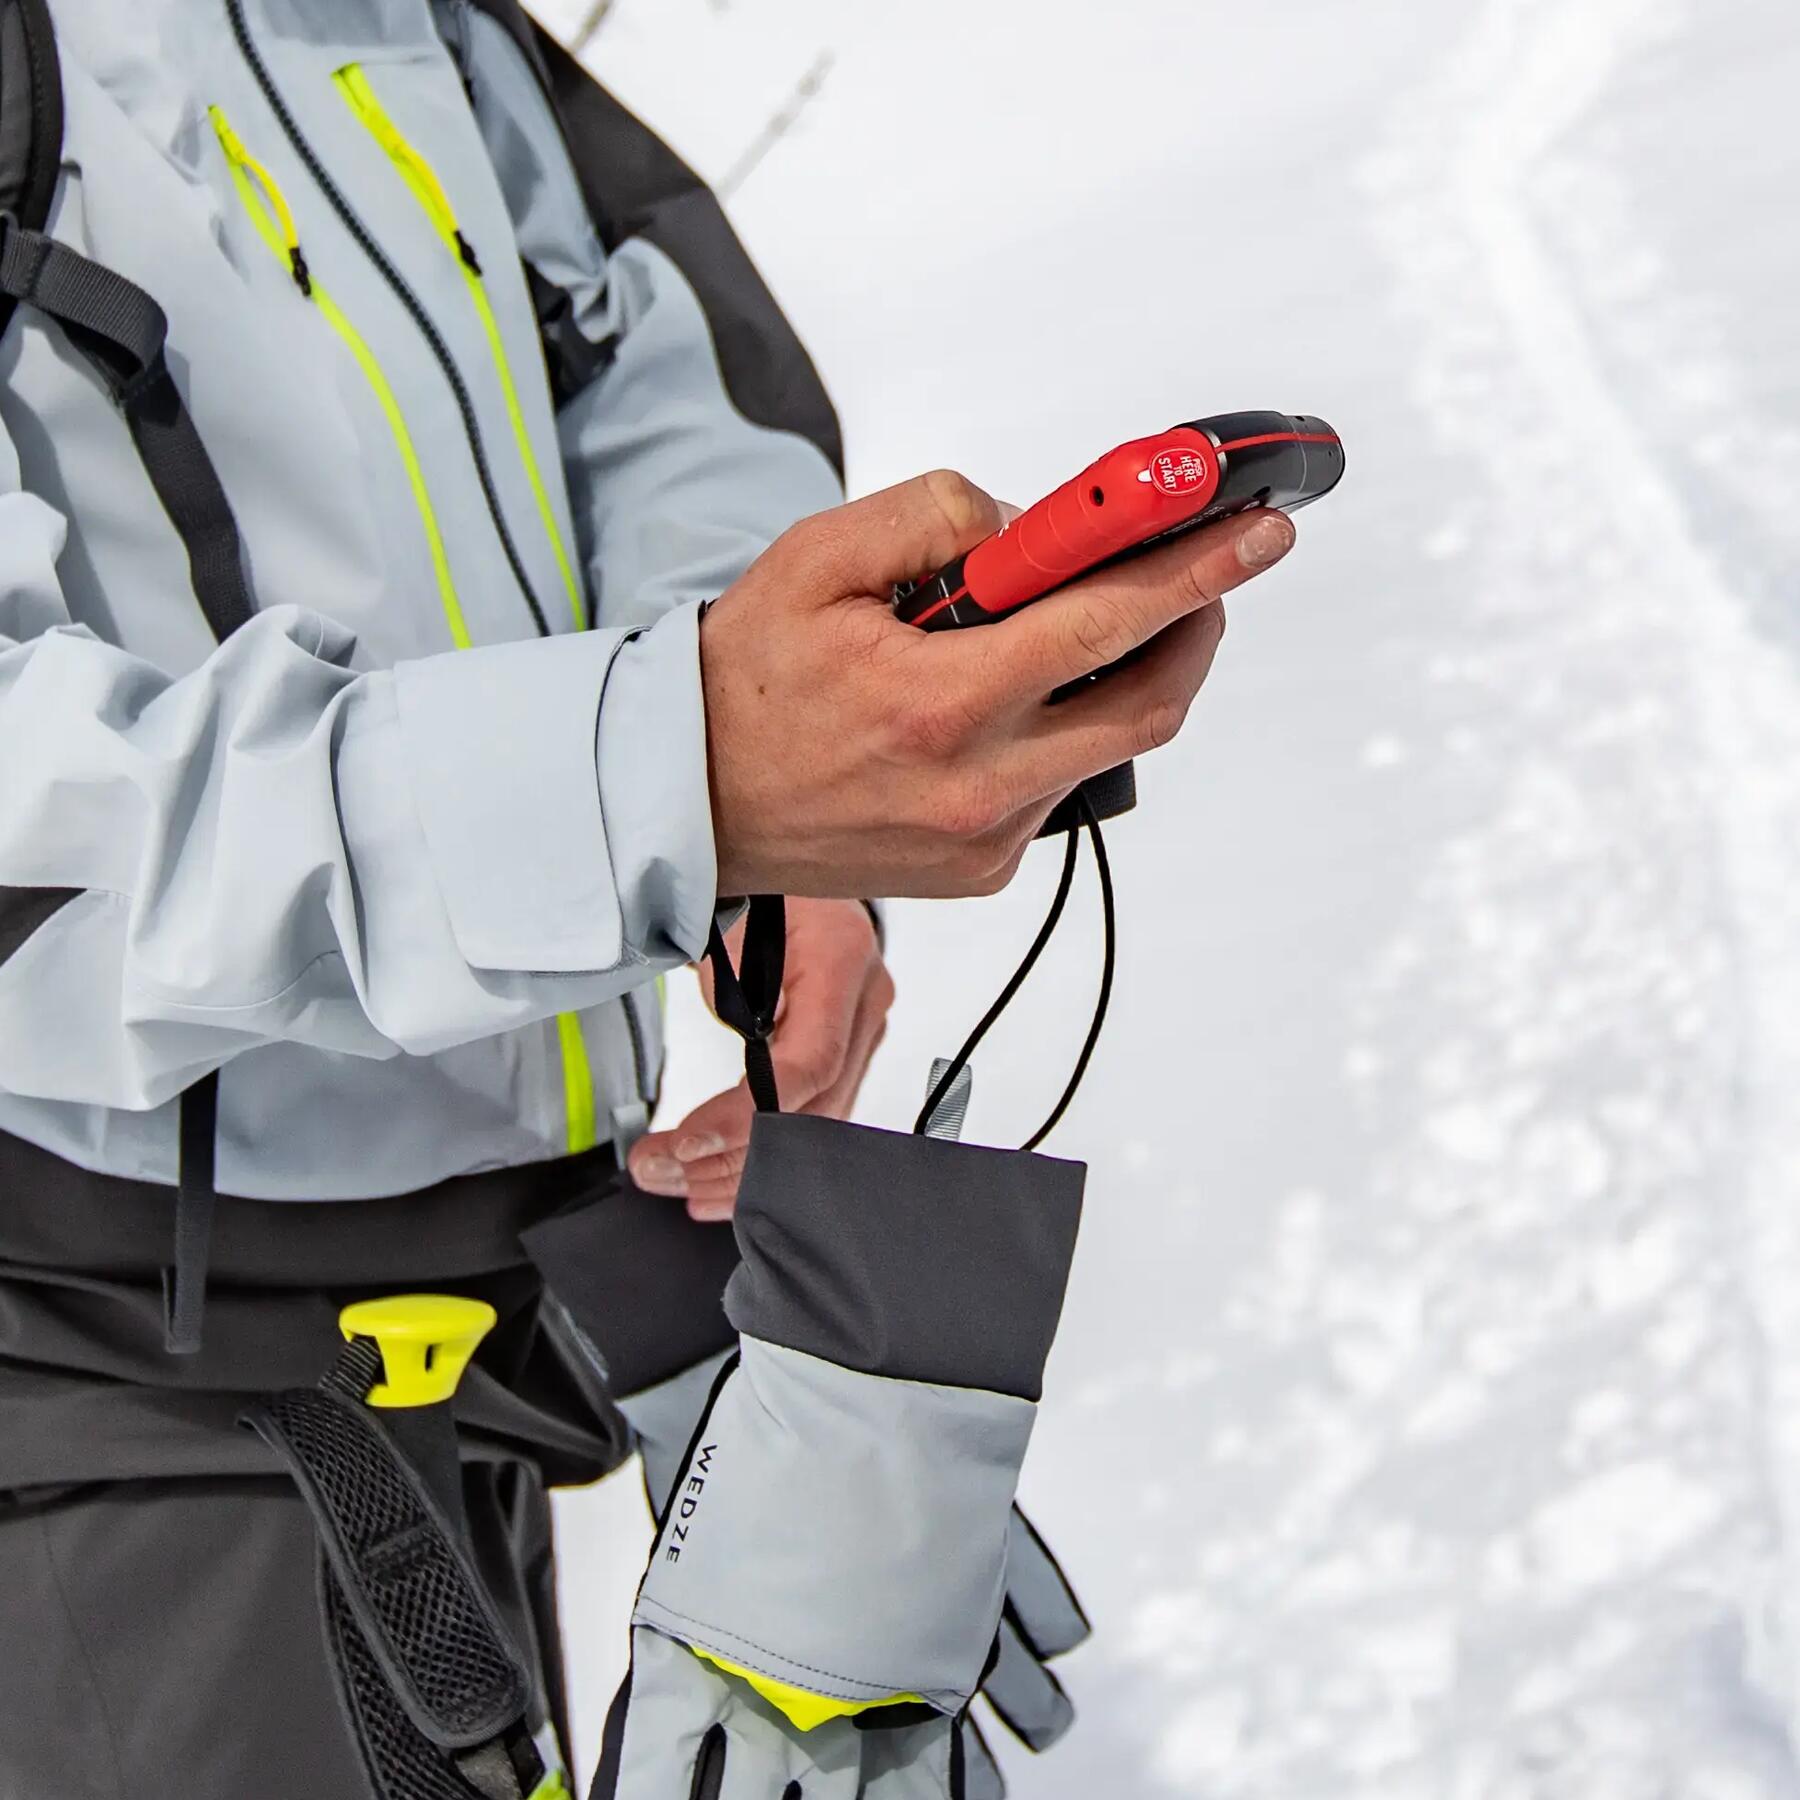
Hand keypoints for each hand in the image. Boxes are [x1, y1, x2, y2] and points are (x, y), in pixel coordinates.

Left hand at [627, 897, 892, 1217]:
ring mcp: (863, 1033)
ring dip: (736, 1169)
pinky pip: (808, 1121)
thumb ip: (723, 980)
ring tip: (669, 1181)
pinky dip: (757, 1157)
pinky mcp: (847, 1055)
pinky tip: (708, 1185)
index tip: (686, 1143)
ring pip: (812, 1131)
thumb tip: (719, 1051)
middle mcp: (865, 1002)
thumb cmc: (764, 889)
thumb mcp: (734, 914)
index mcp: (842, 957)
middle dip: (728, 1155)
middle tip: (655, 1169)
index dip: (748, 1115)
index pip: (810, 1062)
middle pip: (811, 1112)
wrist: (801, 879)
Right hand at [701, 469, 1293, 898]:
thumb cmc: (744, 680)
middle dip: (1195, 628)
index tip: (1259, 530)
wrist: (690, 802)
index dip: (1196, 569)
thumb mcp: (819, 560)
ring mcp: (987, 840)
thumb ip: (936, 517)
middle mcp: (977, 787)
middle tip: (1204, 574)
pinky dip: (1066, 729)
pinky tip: (1019, 698)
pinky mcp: (982, 869)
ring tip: (1109, 622)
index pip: (1105, 623)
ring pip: (1114, 750)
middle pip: (1148, 705)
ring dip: (1134, 676)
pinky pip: (1061, 789)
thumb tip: (1028, 528)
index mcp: (938, 704)